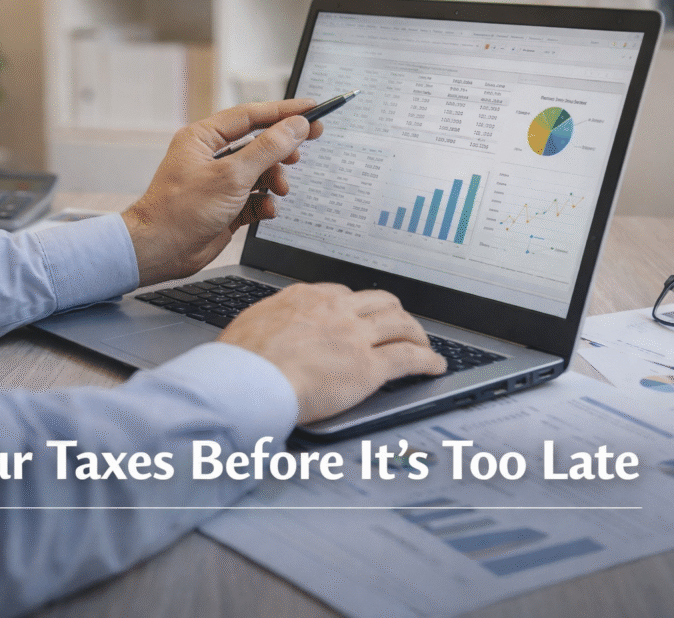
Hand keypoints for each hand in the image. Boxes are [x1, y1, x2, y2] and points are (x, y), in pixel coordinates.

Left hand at [122, 100, 322, 285]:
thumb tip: (295, 127)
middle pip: (259, 143)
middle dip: (282, 150)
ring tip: (280, 189)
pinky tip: (266, 210)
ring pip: (260, 172)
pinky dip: (265, 203)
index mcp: (204, 138)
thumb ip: (268, 149)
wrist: (161, 251)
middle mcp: (211, 156)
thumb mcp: (232, 176)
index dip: (284, 111)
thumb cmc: (181, 210)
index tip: (312, 108)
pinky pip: (255, 198)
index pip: (251, 115)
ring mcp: (219, 181)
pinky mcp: (226, 206)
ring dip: (274, 180)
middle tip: (304, 150)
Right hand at [217, 284, 447, 424]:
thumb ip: (273, 324)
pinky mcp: (368, 367)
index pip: (344, 294)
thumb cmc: (239, 362)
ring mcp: (355, 336)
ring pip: (400, 324)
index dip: (359, 307)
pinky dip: (427, 361)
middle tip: (400, 326)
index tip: (362, 316)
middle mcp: (335, 310)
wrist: (245, 380)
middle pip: (380, 301)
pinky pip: (409, 358)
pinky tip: (434, 366)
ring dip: (416, 334)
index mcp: (304, 298)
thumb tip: (269, 335)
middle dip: (394, 313)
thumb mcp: (252, 325)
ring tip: (423, 345)